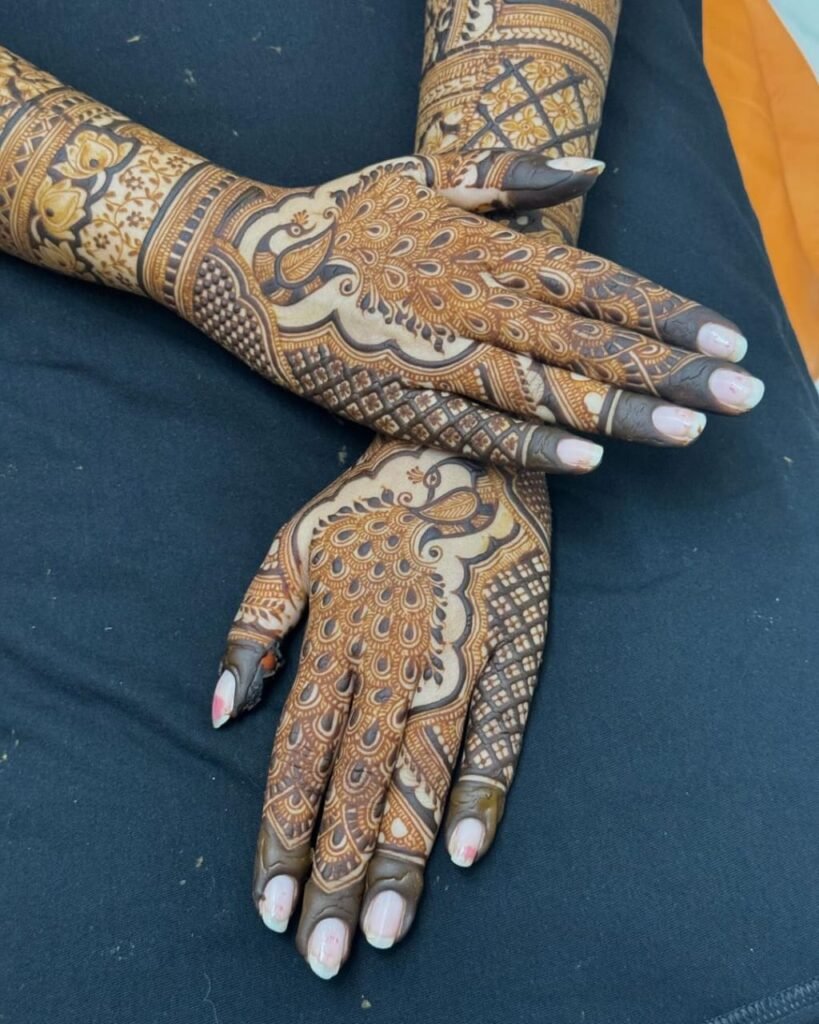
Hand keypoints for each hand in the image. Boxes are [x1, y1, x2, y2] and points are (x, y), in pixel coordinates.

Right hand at [193, 151, 763, 471]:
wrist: (241, 258)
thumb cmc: (337, 213)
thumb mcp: (420, 170)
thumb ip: (510, 176)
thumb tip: (595, 171)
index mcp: (482, 247)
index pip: (595, 282)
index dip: (665, 311)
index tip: (729, 338)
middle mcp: (467, 301)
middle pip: (585, 341)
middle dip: (670, 368)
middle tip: (745, 394)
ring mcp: (429, 355)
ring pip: (539, 388)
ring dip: (619, 411)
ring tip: (690, 430)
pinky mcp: (390, 402)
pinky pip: (468, 429)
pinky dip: (525, 444)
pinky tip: (585, 459)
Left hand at [211, 437, 551, 976]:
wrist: (463, 446)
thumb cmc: (371, 501)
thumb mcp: (289, 546)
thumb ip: (253, 628)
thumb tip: (222, 712)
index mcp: (334, 639)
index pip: (299, 758)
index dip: (283, 836)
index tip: (270, 908)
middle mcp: (391, 660)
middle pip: (356, 784)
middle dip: (336, 874)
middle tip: (324, 956)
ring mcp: (456, 658)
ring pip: (421, 772)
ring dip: (400, 855)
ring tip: (383, 929)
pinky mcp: (513, 651)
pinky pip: (500, 734)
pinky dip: (483, 791)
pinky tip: (466, 853)